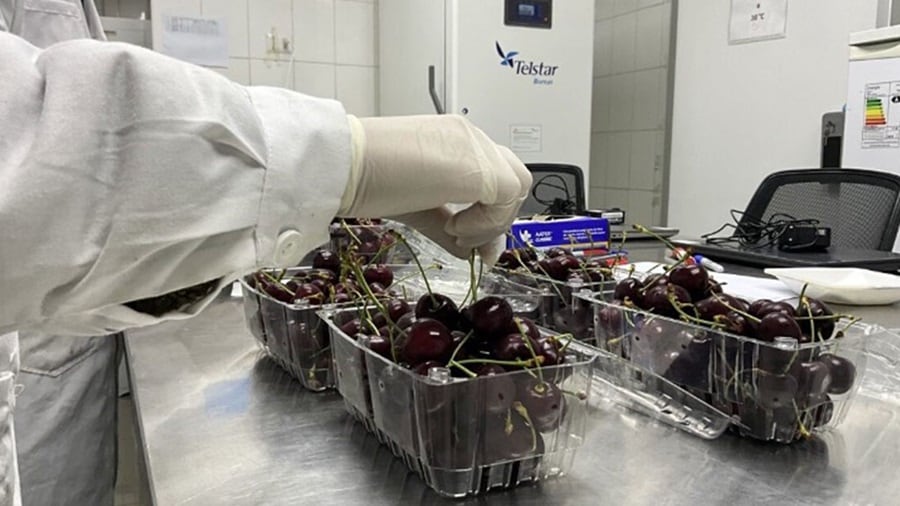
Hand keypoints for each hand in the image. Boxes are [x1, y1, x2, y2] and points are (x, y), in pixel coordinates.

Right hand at [338, 115, 530, 263]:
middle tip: (465, 238)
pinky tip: (452, 226)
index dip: (490, 212)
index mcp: (455, 140)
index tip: (468, 240)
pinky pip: (506, 196)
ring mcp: (475, 145)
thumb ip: (449, 227)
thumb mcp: (417, 207)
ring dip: (492, 221)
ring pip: (516, 186)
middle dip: (497, 217)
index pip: (495, 174)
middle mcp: (469, 136)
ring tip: (455, 232)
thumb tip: (475, 253)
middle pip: (514, 178)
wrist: (342, 164)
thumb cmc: (365, 179)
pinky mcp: (477, 163)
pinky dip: (486, 221)